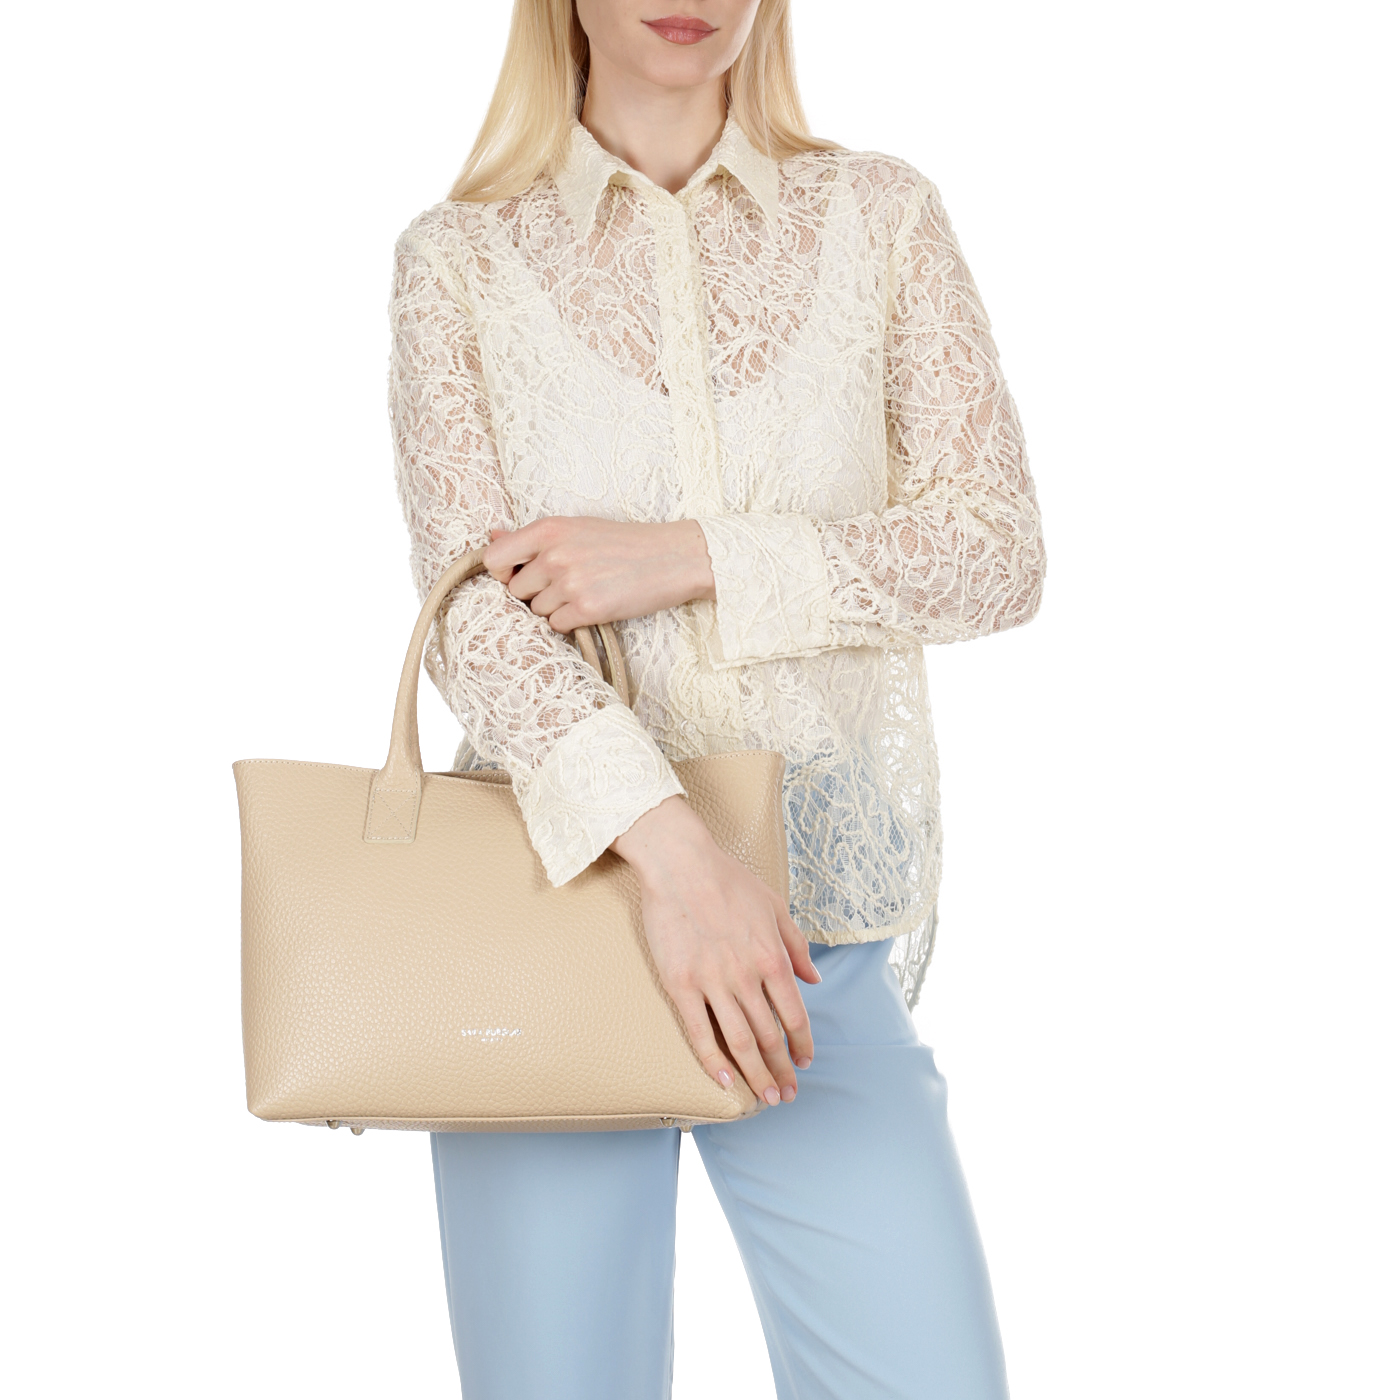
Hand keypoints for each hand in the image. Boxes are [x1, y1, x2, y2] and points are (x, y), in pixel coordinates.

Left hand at [483, 517, 715, 632]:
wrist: (672, 557)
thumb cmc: (624, 542)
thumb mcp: (576, 527)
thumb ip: (531, 536)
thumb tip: (491, 536)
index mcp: (548, 529)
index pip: (494, 558)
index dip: (502, 573)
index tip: (519, 575)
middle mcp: (555, 554)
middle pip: (517, 590)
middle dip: (535, 593)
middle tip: (566, 585)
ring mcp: (571, 582)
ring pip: (537, 610)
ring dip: (556, 608)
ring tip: (585, 592)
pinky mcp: (588, 608)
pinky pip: (557, 625)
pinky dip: (571, 622)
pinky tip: (593, 606)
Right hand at [611, 796, 820, 1105]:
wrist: (681, 863)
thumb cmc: (729, 880)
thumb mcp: (776, 907)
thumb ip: (797, 946)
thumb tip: (815, 980)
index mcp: (773, 957)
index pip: (794, 1015)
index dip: (801, 1044)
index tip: (804, 1062)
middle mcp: (747, 975)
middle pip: (769, 1036)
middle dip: (781, 1070)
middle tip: (787, 1095)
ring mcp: (713, 982)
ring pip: (739, 1041)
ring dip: (756, 1074)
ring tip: (764, 1098)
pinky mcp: (681, 984)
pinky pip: (699, 1032)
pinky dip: (714, 1061)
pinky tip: (726, 1081)